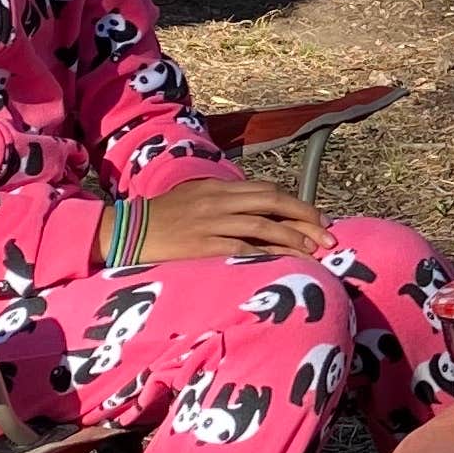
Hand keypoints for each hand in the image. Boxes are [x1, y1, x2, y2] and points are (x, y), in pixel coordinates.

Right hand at [124, 179, 329, 263]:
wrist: (125, 231)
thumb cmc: (160, 219)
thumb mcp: (194, 200)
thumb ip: (224, 203)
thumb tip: (255, 214)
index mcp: (218, 188)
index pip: (267, 191)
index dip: (296, 204)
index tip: (317, 219)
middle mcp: (218, 201)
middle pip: (273, 202)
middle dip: (306, 218)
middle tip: (328, 235)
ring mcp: (211, 223)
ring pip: (263, 225)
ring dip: (293, 238)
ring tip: (314, 252)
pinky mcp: (202, 246)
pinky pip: (242, 248)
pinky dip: (267, 255)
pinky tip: (284, 264)